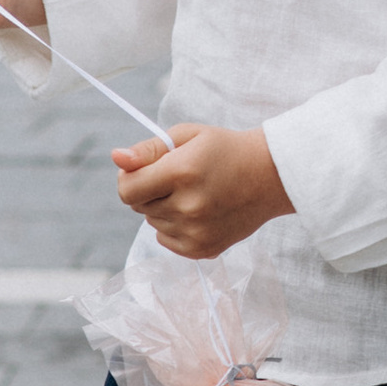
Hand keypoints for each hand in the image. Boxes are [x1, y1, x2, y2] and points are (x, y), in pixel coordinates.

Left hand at [112, 122, 294, 259]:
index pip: (126, 190)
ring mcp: (196, 232)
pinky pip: (165, 240)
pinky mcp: (203, 249)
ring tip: (194, 193)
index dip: (129, 178)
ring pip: (153, 222)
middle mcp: (188, 206)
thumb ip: (148, 149)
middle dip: (150, 190)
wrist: (270, 176)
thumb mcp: (187, 136)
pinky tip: (198, 211)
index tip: (143, 170)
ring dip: (164, 208)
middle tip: (178, 178)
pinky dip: (174, 227)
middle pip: (138, 207)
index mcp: (182, 172)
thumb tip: (116, 158)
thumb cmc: (225, 150)